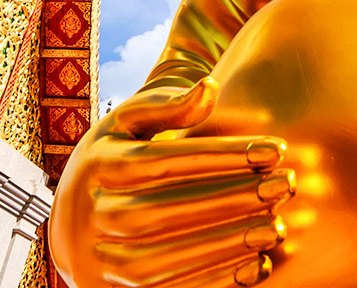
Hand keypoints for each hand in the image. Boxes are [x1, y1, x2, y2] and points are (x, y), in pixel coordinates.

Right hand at [49, 78, 295, 287]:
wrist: (74, 220)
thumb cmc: (116, 157)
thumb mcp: (128, 123)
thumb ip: (168, 106)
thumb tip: (208, 88)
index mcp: (98, 165)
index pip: (165, 160)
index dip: (223, 155)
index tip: (275, 149)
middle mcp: (92, 214)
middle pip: (164, 210)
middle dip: (230, 199)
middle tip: (282, 187)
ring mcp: (100, 258)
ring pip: (165, 257)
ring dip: (225, 245)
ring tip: (275, 227)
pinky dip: (214, 282)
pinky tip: (257, 265)